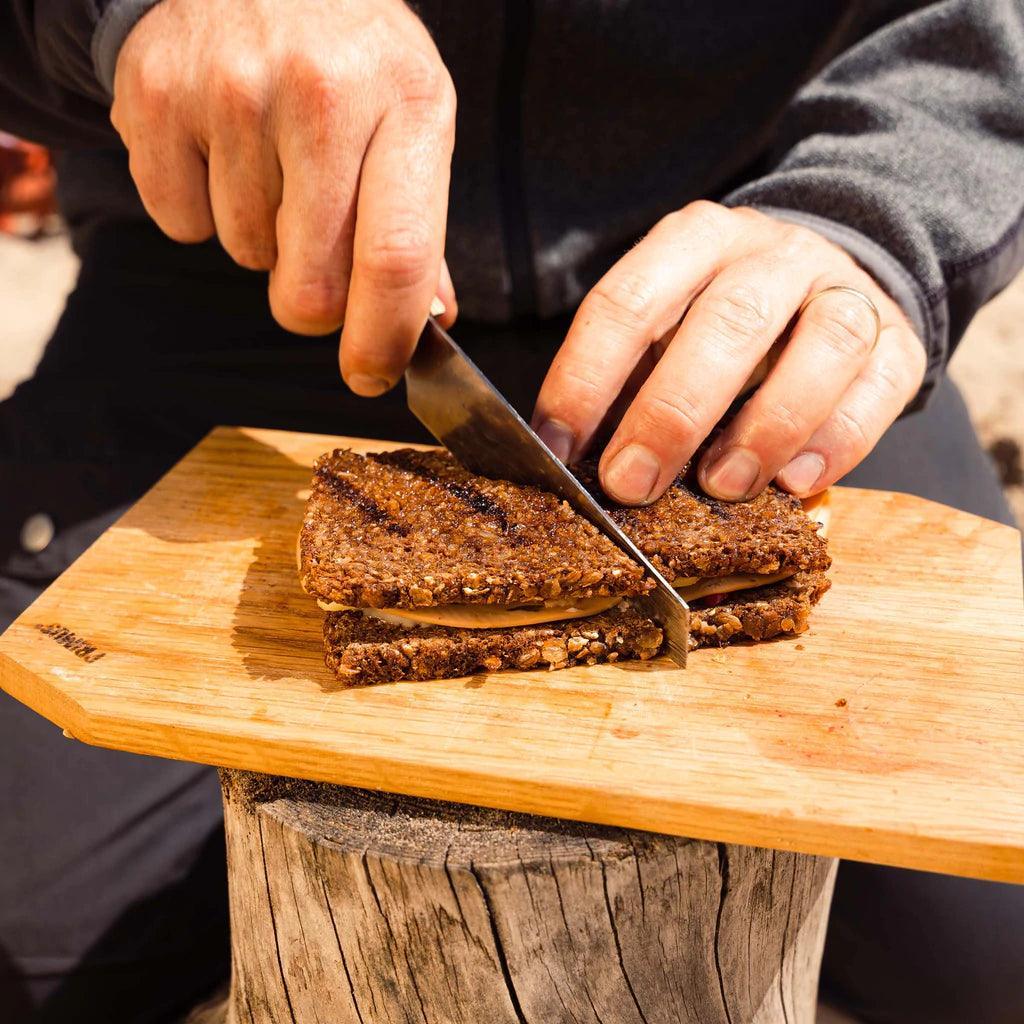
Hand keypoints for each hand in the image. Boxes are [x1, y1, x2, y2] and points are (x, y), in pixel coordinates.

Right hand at [111, 0, 456, 394]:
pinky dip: (201, 209)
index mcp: (408, 105)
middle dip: (314, 304)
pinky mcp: (157, 97)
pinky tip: (222, 151)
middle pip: (312, 285)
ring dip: (262, 240)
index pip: (396, 257)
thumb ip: (421, 228)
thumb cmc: (351, 60)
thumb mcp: (412, 118)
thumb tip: (430, 323)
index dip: (381, 339)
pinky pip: (181, 223)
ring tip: (272, 164)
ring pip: (246, 256)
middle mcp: (322, 94)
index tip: (371, 374)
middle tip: (317, 260)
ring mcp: (232, 91)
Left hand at [532, 202, 925, 502]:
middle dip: (671, 412)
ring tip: (723, 487)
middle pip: (727, 321)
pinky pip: (882, 383)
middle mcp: (771, 254)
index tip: (559, 449)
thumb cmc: (719, 325)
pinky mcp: (898, 338)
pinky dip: (839, 440)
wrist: (824, 283)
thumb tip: (572, 463)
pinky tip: (796, 483)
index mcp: (694, 241)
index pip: (629, 301)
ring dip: (767, 425)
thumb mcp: (664, 329)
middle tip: (631, 483)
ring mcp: (843, 290)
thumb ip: (627, 381)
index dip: (585, 378)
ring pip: (823, 343)